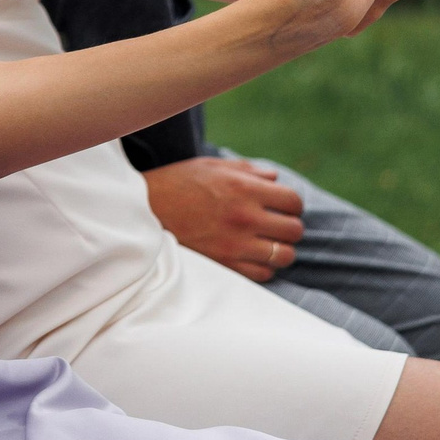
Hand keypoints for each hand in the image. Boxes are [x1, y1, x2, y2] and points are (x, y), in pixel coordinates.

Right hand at [144, 156, 306, 280]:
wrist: (144, 211)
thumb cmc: (177, 183)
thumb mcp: (211, 166)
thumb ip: (248, 170)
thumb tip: (275, 177)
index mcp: (244, 188)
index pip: (293, 201)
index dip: (292, 205)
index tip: (282, 207)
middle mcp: (244, 216)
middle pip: (294, 230)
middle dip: (289, 227)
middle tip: (276, 226)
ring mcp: (236, 244)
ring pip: (284, 255)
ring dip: (279, 250)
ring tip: (266, 244)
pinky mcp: (225, 265)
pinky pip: (264, 274)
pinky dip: (263, 267)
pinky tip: (251, 256)